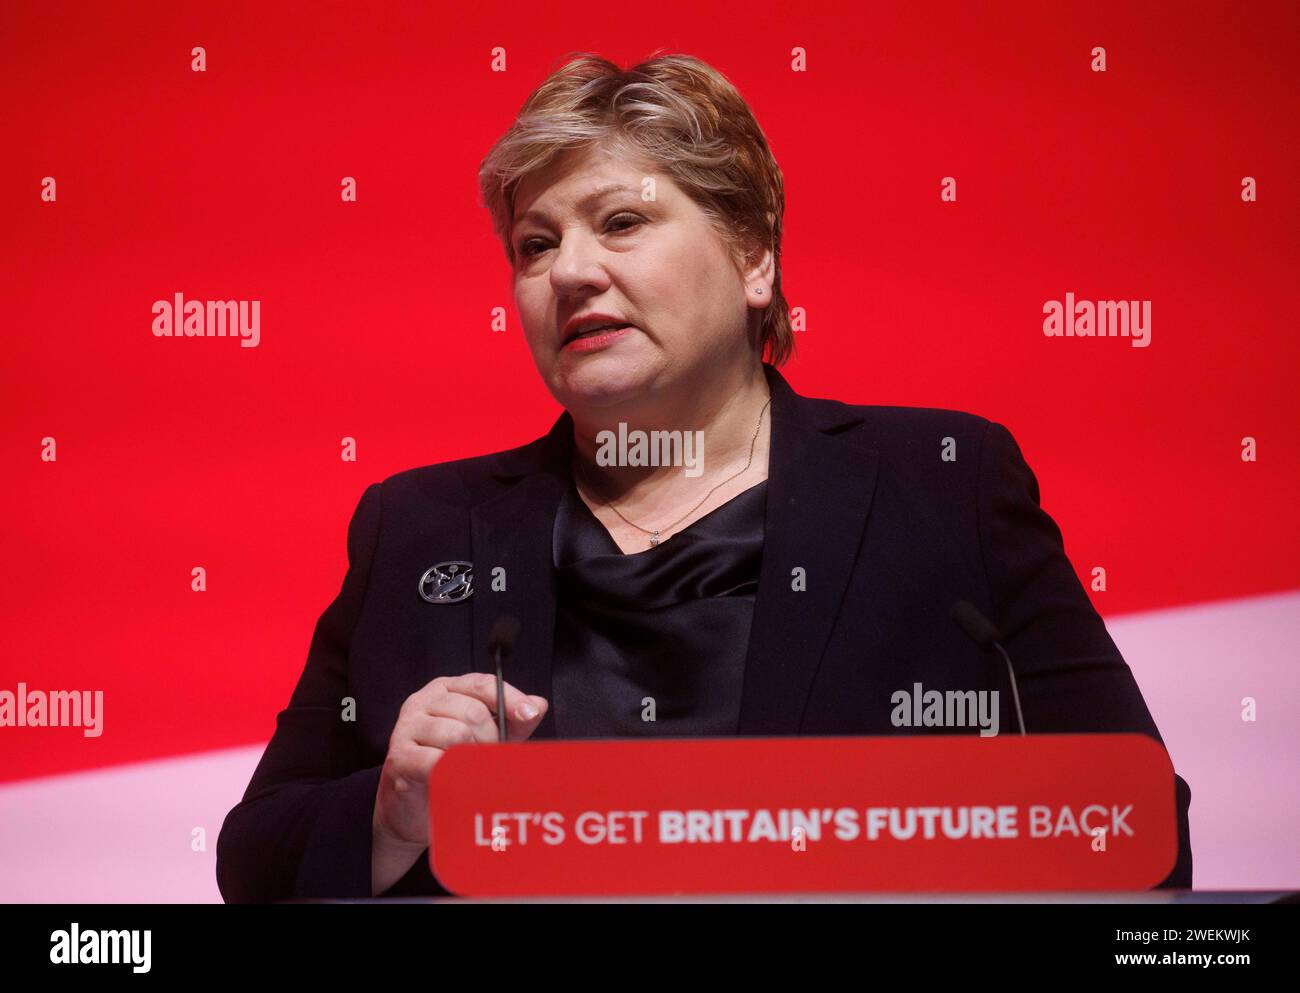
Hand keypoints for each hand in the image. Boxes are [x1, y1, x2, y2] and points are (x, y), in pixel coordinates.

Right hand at [373, 673, 548, 849]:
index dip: (509, 698)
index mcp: (447, 690)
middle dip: (491, 739)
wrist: (414, 805)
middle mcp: (424, 701)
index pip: (482, 683)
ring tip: (473, 771)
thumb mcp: (487, 740)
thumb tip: (538, 705)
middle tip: (492, 759)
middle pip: (472, 711)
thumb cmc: (452, 766)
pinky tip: (457, 779)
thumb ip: (512, 722)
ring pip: (455, 734)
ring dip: (472, 758)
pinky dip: (453, 772)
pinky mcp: (398, 757)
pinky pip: (435, 760)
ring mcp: (407, 727)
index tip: (530, 715)